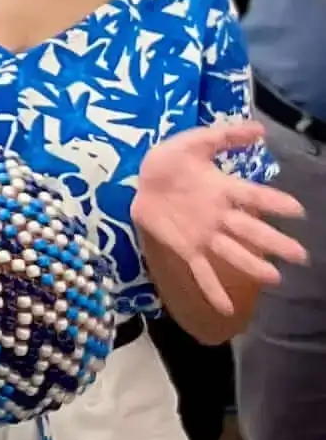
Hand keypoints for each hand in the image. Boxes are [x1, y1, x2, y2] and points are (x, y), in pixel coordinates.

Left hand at [135, 115, 308, 319]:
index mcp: (224, 190)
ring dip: (252, 265)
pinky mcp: (186, 249)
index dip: (274, 203)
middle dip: (274, 242)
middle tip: (300, 255)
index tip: (297, 210)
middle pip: (251, 230)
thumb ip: (226, 136)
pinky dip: (213, 290)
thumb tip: (260, 129)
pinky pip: (202, 272)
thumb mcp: (195, 142)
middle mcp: (219, 216)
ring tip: (274, 278)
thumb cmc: (171, 160)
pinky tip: (226, 309)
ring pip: (232, 253)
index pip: (254, 197)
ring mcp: (204, 235)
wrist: (139, 179)